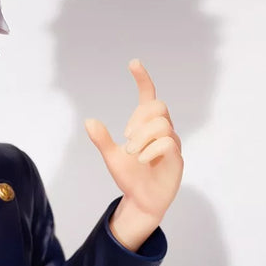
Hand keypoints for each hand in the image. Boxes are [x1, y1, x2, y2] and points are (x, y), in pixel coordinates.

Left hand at [84, 59, 183, 250]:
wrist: (141, 201)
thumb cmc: (130, 177)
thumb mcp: (112, 157)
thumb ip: (102, 140)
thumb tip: (89, 121)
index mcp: (146, 128)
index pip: (148, 97)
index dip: (143, 79)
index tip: (133, 63)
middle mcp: (162, 132)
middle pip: (158, 107)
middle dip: (139, 119)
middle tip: (126, 138)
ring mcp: (172, 144)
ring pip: (162, 124)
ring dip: (142, 138)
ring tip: (132, 154)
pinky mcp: (177, 159)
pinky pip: (168, 143)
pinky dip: (151, 150)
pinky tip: (141, 160)